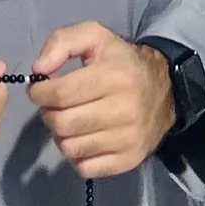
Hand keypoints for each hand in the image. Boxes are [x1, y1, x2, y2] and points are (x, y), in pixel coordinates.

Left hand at [29, 23, 174, 179]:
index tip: (39, 89)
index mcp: (113, 77)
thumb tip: (38, 69)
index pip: (60, 94)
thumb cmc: (122, 61)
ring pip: (70, 148)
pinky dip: (76, 156)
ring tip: (69, 120)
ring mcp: (127, 140)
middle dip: (48, 114)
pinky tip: (82, 138)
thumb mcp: (94, 36)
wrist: (166, 89)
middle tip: (53, 106)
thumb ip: (61, 42)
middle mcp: (123, 111)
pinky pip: (85, 169)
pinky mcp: (128, 161)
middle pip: (62, 124)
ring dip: (60, 135)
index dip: (39, 93)